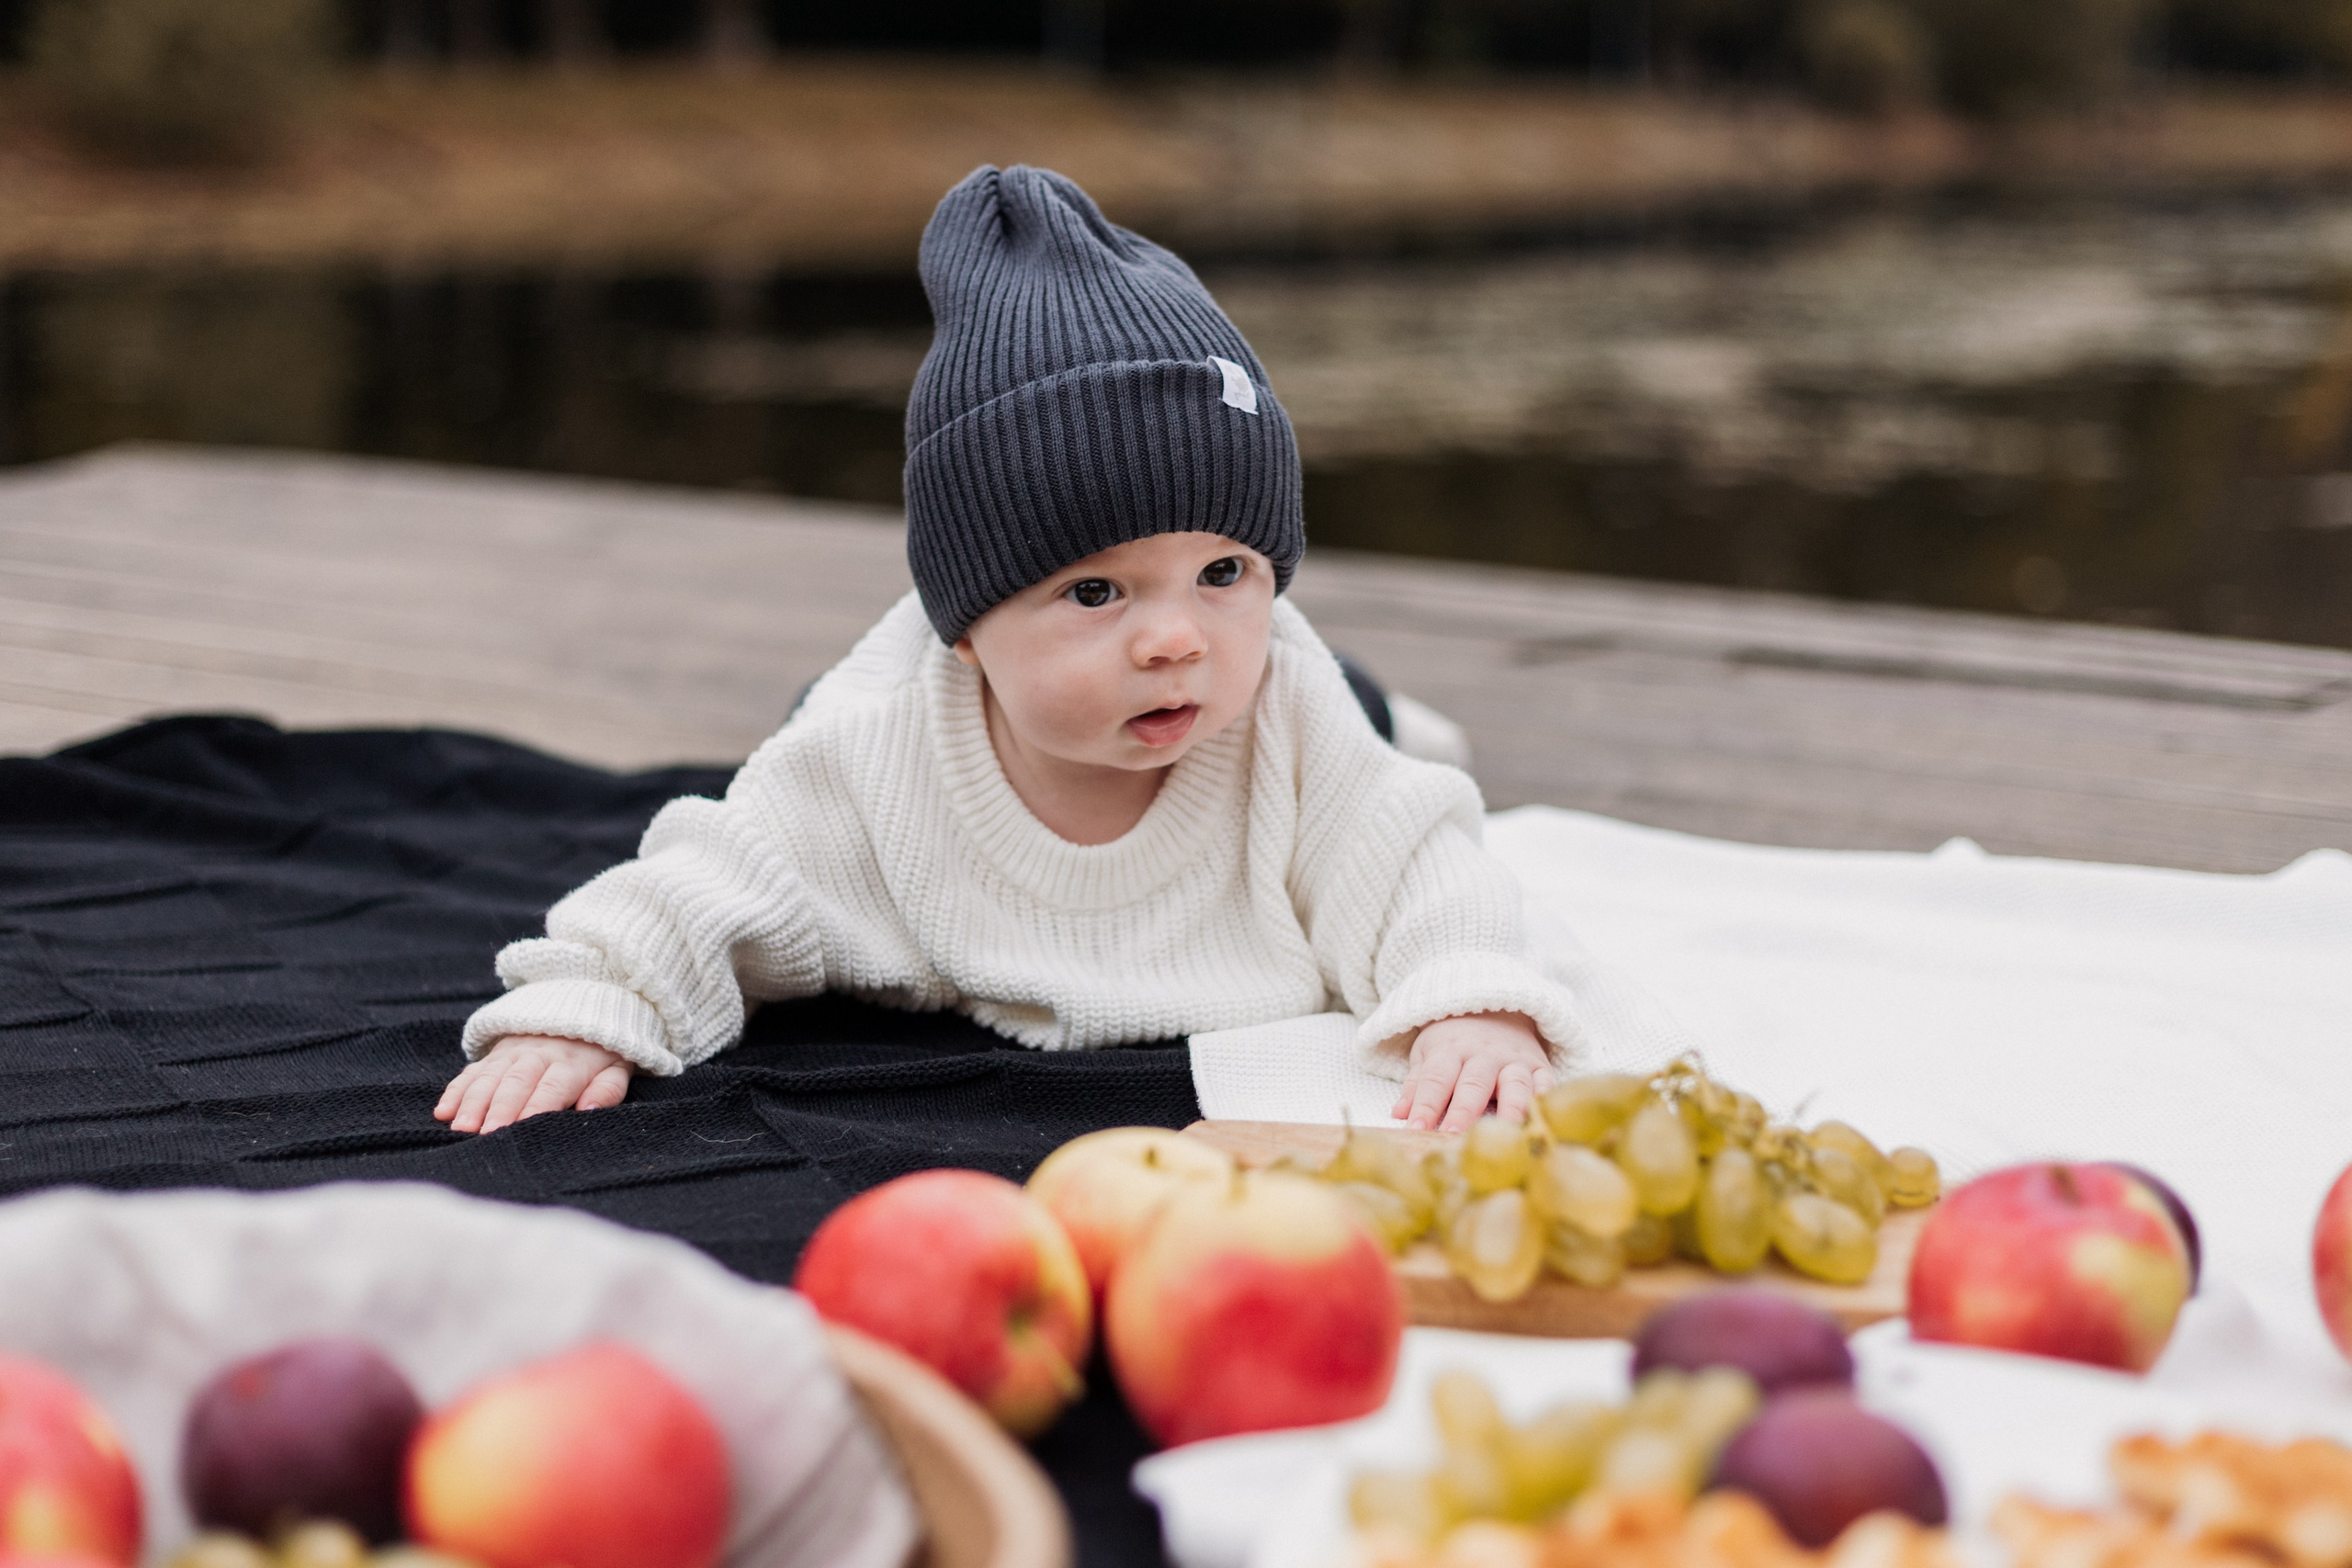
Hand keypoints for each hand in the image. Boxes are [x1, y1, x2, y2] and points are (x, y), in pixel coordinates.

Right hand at [435, 1034, 632, 1133]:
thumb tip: (591, 1110)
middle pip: (515, 1083)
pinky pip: (472, 1070)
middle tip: (484, 1135)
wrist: (583, 1005)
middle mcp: (538, 1055)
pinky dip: (456, 1090)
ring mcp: (512, 1052)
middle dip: (499, 1109)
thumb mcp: (617, 1067)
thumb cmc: (601, 1052)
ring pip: (488, 1077)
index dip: (535, 1108)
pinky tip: (443, 1111)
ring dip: (472, 1102)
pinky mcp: (495, 1052)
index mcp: (570, 1063)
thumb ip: (607, 1090)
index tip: (520, 1130)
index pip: (551, 1088)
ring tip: (461, 1127)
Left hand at [1392, 1012, 1554, 1132]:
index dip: (1425, 1104)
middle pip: (1473, 1083)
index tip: (1416, 1130)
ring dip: (1510, 1109)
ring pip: (1514, 1084)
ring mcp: (1514, 1060)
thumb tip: (1399, 1114)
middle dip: (1463, 1111)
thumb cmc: (1453, 1041)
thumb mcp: (1428, 1053)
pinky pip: (1546, 1083)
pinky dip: (1545, 1100)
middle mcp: (1484, 1055)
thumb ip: (1416, 1085)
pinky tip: (1542, 1119)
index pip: (1436, 1079)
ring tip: (1506, 1135)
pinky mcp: (1539, 1066)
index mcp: (1450, 1050)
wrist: (1493, 1009)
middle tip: (1453, 1135)